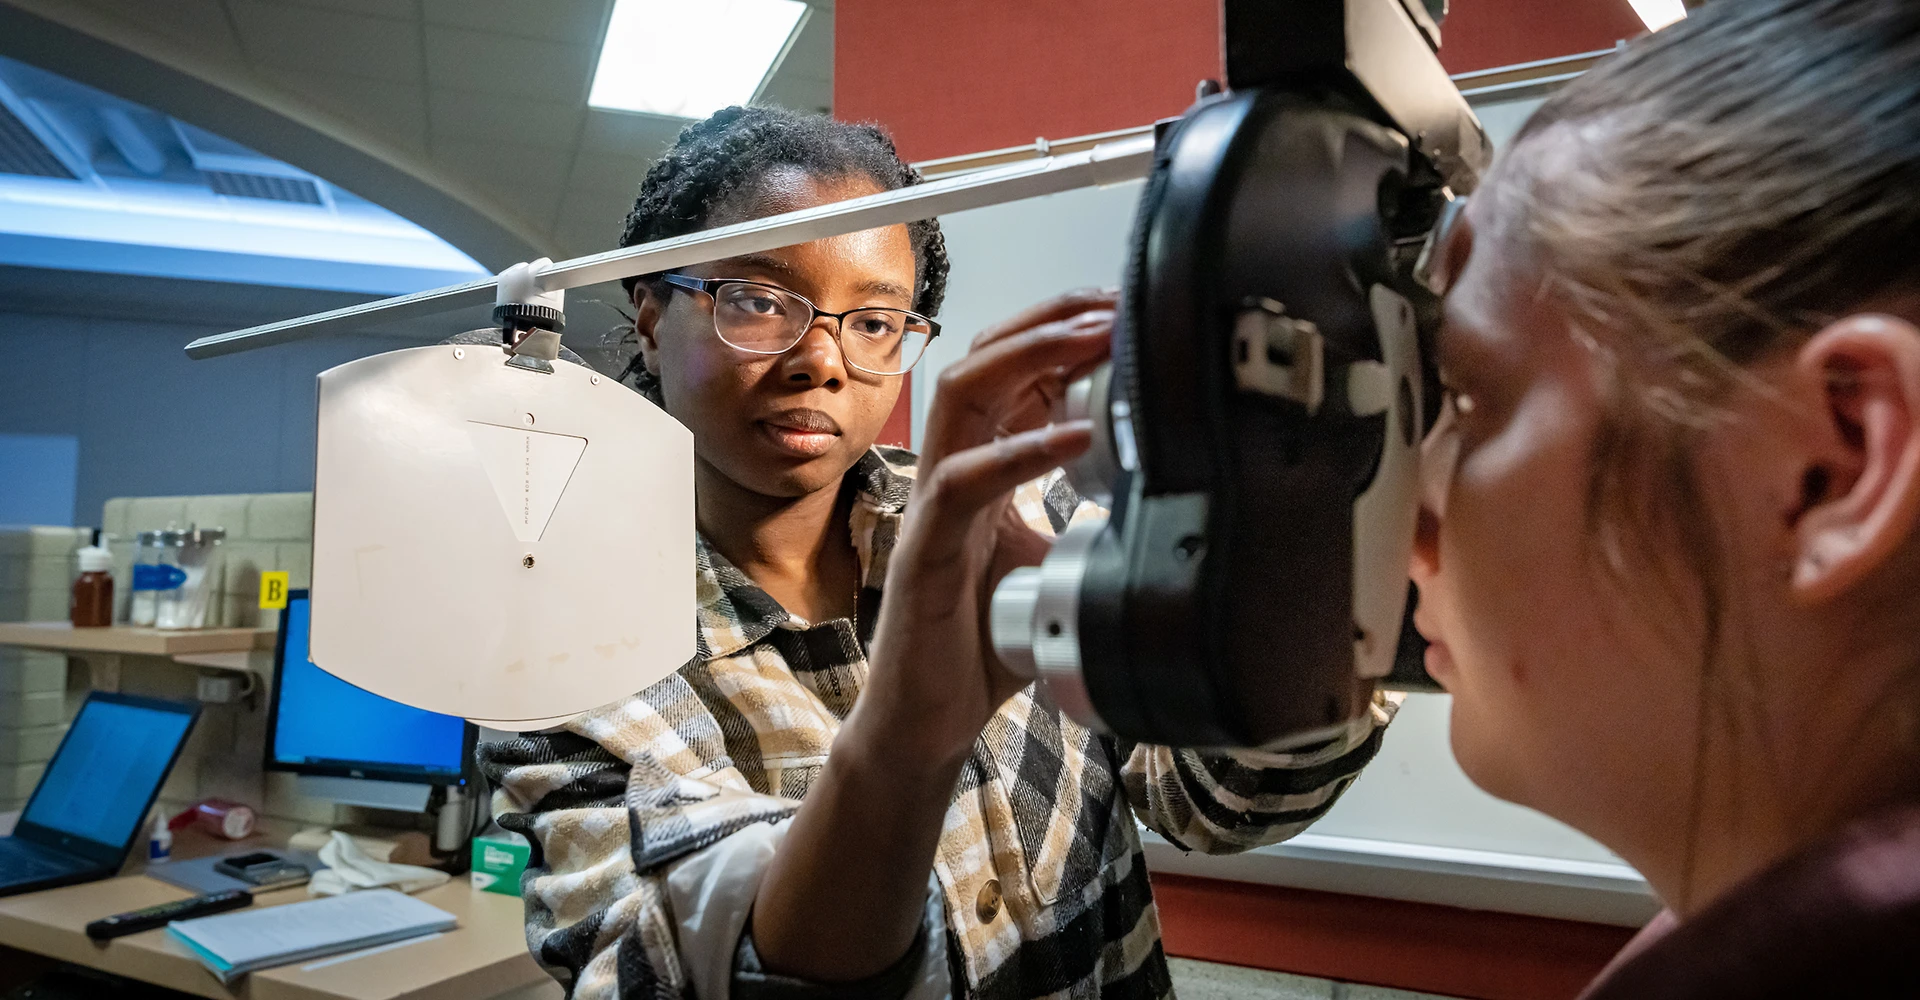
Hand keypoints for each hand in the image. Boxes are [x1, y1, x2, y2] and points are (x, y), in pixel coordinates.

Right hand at [751, 291, 1114, 983]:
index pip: (1015, 375)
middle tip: (1115, 303)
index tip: (1126, 312)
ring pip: (965, 397)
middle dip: (1050, 320)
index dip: (1065, 333)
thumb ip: (1086, 522)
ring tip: (1094, 339)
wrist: (926, 720)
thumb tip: (1161, 498)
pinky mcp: (926, 551)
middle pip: (985, 361)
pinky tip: (1078, 436)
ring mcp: (934, 508)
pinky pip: (965, 483)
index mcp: (981, 471)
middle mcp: (952, 474)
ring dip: (1030, 357)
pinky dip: (1022, 450)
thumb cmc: (981, 641)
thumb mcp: (1053, 564)